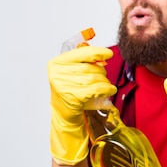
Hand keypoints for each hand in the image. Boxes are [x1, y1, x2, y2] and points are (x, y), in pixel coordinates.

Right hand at [48, 46, 116, 164]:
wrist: (63, 114)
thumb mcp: (72, 74)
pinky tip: (109, 90)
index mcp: (56, 63)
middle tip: (104, 78)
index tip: (108, 54)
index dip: (98, 52)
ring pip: (94, 78)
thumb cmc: (70, 91)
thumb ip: (84, 63)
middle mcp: (57, 73)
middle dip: (102, 72)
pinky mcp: (72, 97)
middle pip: (89, 67)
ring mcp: (62, 85)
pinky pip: (95, 89)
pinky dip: (105, 89)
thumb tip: (103, 56)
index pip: (81, 53)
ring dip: (105, 82)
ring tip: (107, 86)